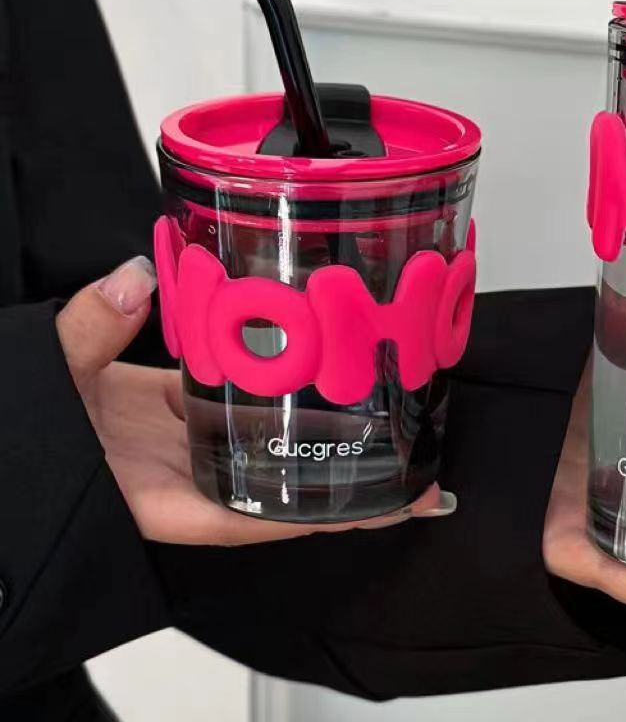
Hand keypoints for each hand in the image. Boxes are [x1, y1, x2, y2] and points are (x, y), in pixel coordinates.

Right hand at [57, 256, 448, 544]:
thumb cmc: (19, 434)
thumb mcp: (44, 388)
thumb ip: (86, 337)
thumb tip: (131, 281)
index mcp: (155, 495)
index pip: (252, 517)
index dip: (321, 515)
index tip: (388, 507)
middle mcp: (179, 473)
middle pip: (276, 485)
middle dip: (340, 478)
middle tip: (413, 452)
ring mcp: (179, 438)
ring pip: (260, 438)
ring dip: (313, 428)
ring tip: (381, 403)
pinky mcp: (170, 405)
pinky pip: (230, 398)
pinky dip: (268, 384)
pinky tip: (308, 362)